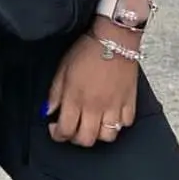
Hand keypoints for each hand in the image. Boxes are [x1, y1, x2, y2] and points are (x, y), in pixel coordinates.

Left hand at [46, 25, 138, 147]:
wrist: (114, 40)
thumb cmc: (85, 52)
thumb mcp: (62, 70)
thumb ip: (54, 94)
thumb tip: (48, 111)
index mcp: (75, 99)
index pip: (65, 130)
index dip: (57, 135)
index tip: (55, 128)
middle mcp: (95, 106)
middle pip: (86, 139)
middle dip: (76, 139)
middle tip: (72, 129)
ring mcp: (115, 106)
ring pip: (108, 136)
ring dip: (97, 134)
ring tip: (91, 124)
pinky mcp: (130, 101)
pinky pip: (126, 124)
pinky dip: (118, 124)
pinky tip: (110, 116)